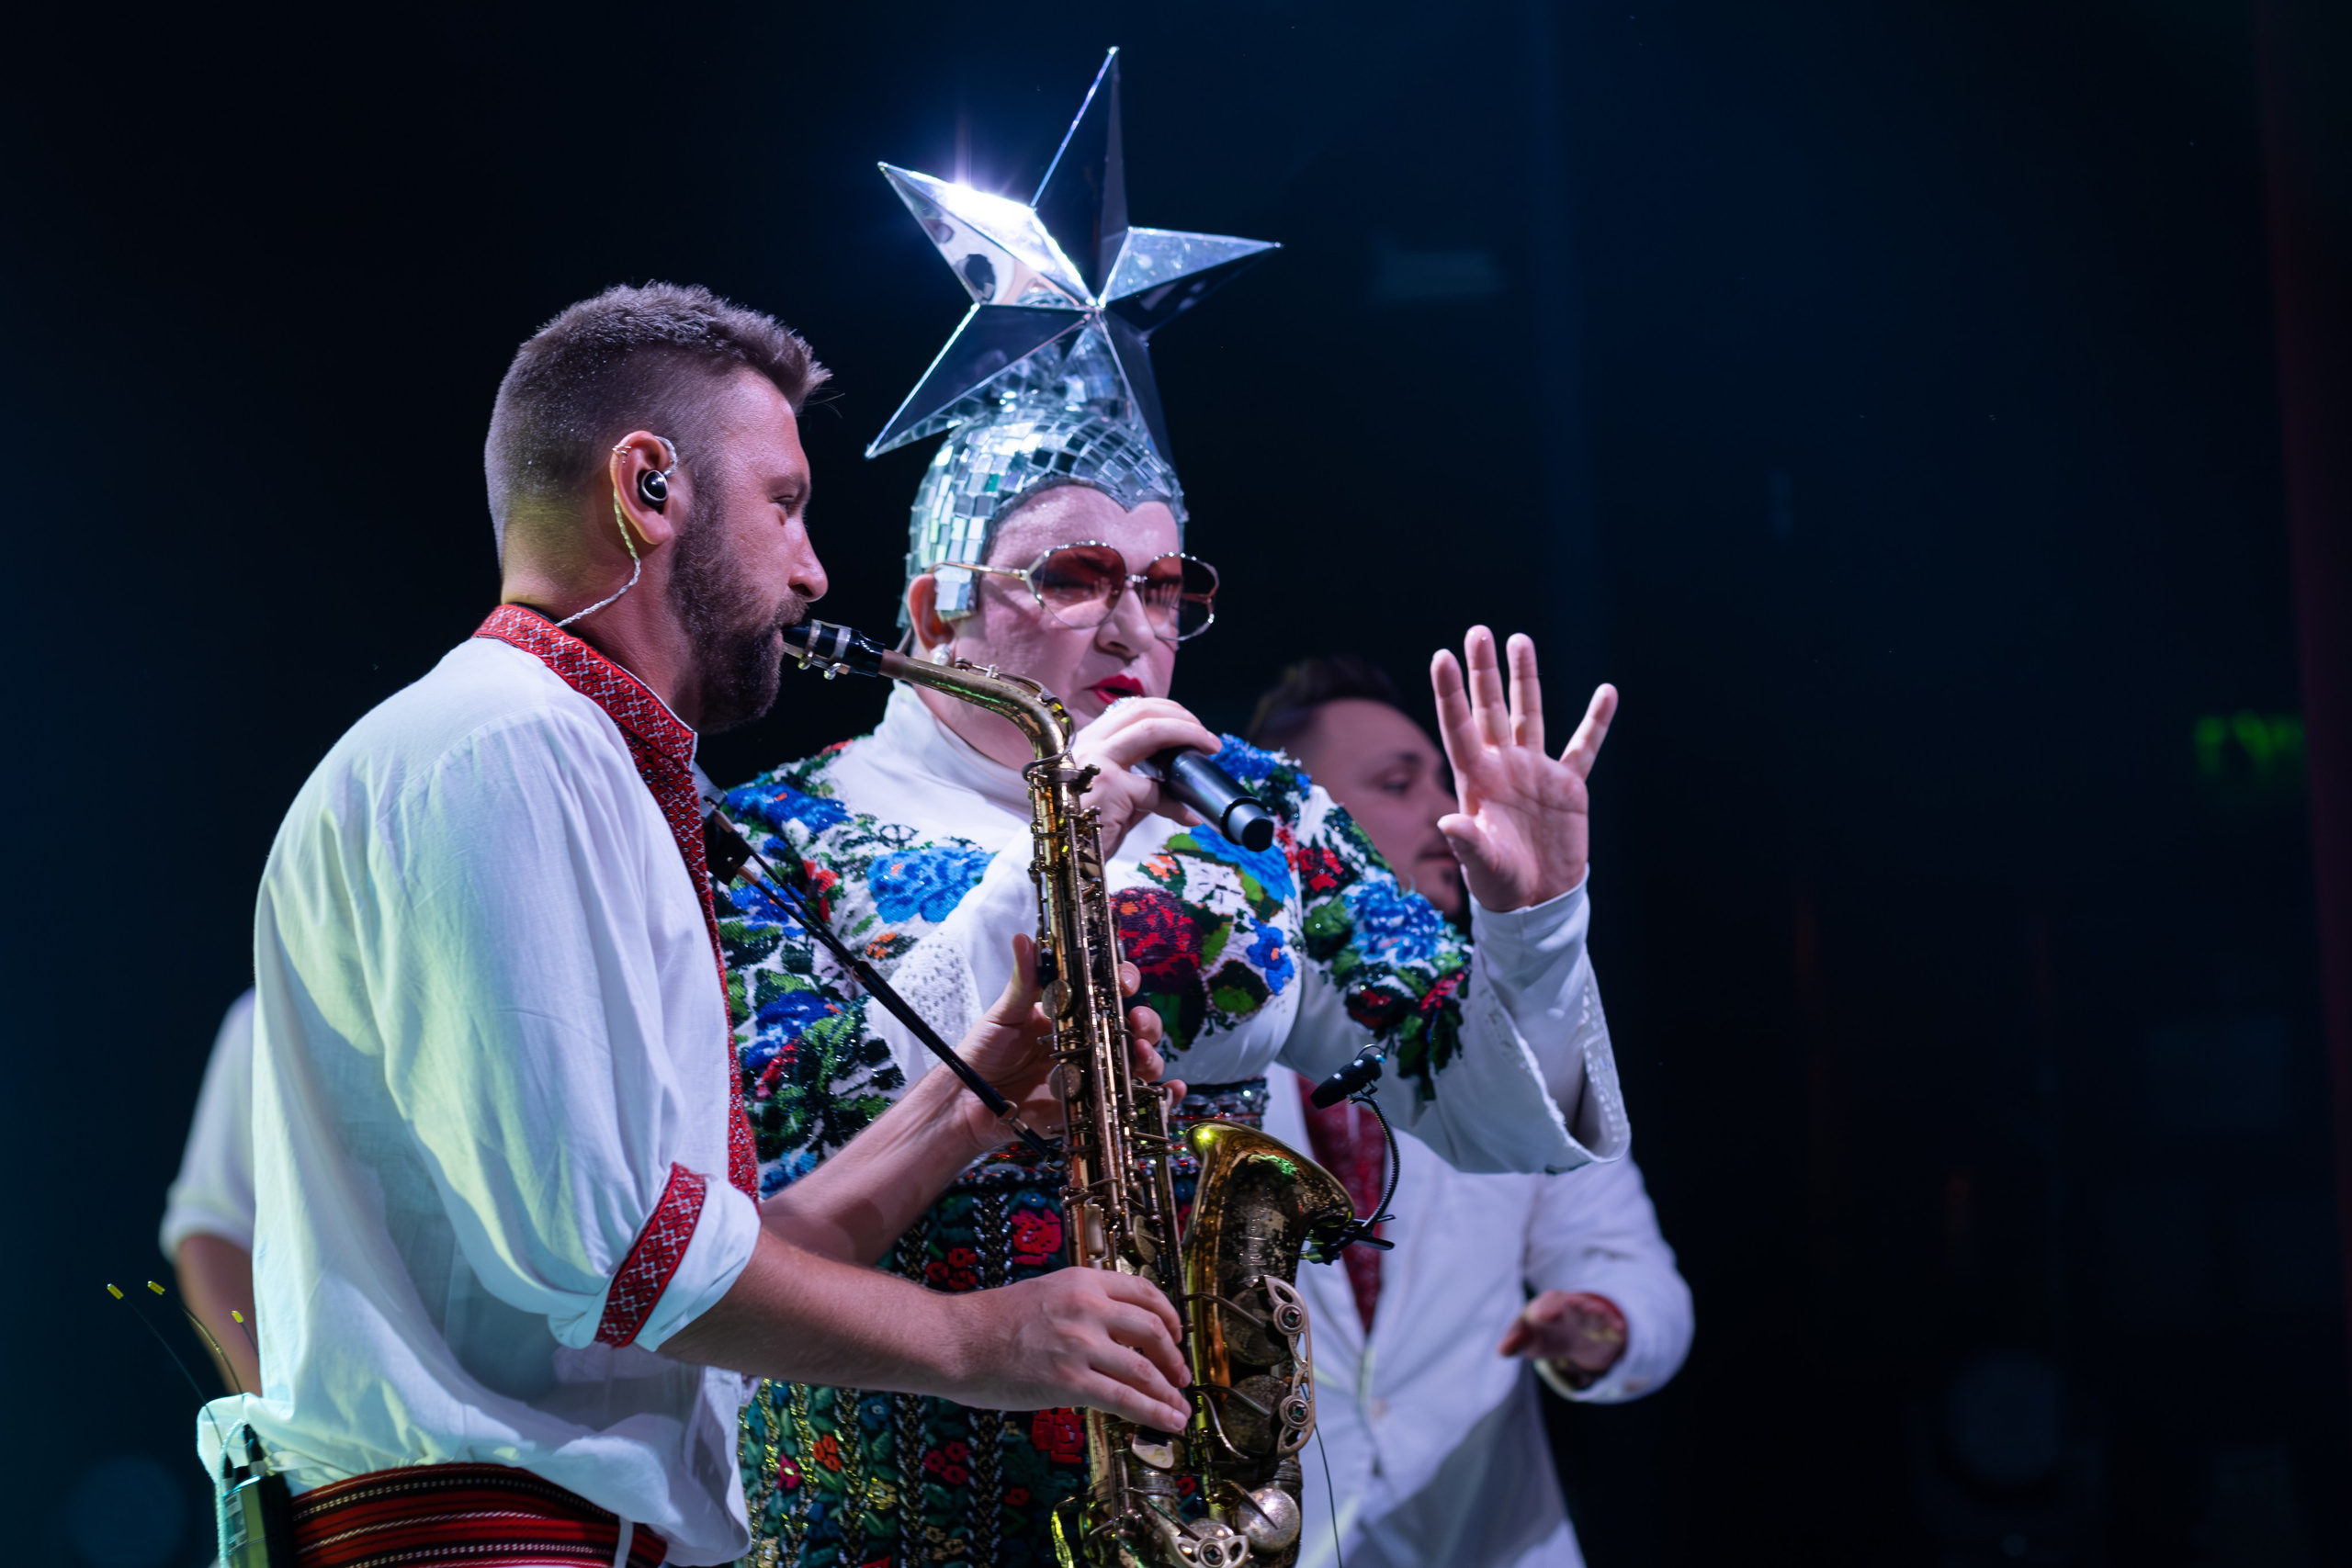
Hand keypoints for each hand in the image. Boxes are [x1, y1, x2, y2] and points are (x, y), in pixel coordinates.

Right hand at [945, 1265, 1192, 1430]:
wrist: (954, 1340)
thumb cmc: (989, 1322)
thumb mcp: (1044, 1293)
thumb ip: (1080, 1306)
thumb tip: (1111, 1333)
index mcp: (1082, 1281)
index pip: (1145, 1292)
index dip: (1169, 1316)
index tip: (1175, 1334)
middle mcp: (1088, 1307)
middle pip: (1153, 1330)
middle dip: (1173, 1357)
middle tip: (1180, 1376)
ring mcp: (1080, 1345)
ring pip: (1145, 1368)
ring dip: (1169, 1392)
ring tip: (1179, 1408)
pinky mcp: (1070, 1381)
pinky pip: (1125, 1399)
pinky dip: (1154, 1412)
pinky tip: (1167, 1421)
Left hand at [949, 934, 1178, 1156]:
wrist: (967, 1104)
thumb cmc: (984, 1054)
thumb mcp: (1003, 1015)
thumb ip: (1022, 981)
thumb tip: (1024, 939)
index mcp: (1071, 1012)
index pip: (1107, 990)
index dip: (1123, 981)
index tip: (1124, 980)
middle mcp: (1088, 1041)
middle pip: (1131, 1026)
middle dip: (1145, 1021)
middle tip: (1136, 1021)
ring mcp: (1093, 1073)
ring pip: (1137, 1061)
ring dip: (1151, 1055)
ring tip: (1142, 1055)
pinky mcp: (1092, 1106)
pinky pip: (1132, 1101)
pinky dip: (1160, 1096)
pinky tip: (1172, 1090)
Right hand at [1066, 697, 1220, 858]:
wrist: (1061, 862)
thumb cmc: (1081, 832)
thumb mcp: (1110, 799)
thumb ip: (1138, 784)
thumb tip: (1173, 784)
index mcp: (1087, 742)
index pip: (1129, 709)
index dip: (1165, 712)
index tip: (1189, 726)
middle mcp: (1088, 744)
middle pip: (1142, 709)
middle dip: (1182, 717)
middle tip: (1206, 738)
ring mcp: (1095, 761)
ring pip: (1151, 730)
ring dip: (1188, 735)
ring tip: (1208, 748)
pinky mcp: (1108, 787)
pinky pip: (1156, 789)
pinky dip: (1178, 804)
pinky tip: (1189, 815)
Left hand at [1431, 627, 1616, 910]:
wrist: (1538, 903)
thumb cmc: (1499, 887)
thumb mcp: (1481, 866)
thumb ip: (1468, 843)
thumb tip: (1449, 823)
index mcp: (1476, 781)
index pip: (1459, 727)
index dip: (1451, 693)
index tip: (1443, 657)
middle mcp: (1502, 767)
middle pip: (1490, 708)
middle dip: (1484, 670)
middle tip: (1479, 631)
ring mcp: (1535, 772)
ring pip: (1528, 714)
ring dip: (1525, 678)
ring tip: (1520, 639)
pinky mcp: (1567, 785)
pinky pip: (1583, 746)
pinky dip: (1596, 721)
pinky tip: (1607, 692)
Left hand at [1497, 1290, 1626, 1384]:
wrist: (1571, 1338)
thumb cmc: (1543, 1335)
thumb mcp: (1528, 1341)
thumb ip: (1514, 1343)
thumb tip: (1502, 1350)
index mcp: (1545, 1305)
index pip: (1543, 1304)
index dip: (1542, 1309)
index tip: (1541, 1316)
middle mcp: (1567, 1306)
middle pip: (1569, 1302)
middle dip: (1570, 1304)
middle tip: (1573, 1306)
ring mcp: (1586, 1315)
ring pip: (1590, 1310)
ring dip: (1594, 1311)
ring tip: (1597, 1313)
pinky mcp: (1603, 1326)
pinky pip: (1609, 1323)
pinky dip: (1613, 1324)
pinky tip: (1619, 1329)